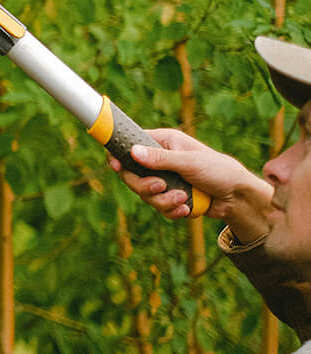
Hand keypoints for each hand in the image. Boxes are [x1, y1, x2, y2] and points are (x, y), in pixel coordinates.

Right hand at [109, 128, 272, 241]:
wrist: (238, 198)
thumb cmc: (220, 171)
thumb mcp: (190, 162)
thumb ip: (160, 159)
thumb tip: (132, 151)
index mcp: (163, 143)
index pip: (131, 144)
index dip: (119, 155)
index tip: (115, 166)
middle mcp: (160, 160)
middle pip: (132, 175)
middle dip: (145, 186)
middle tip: (161, 187)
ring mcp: (164, 180)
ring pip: (145, 195)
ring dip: (163, 201)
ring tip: (183, 199)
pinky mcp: (170, 197)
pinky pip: (159, 207)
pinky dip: (172, 210)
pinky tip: (187, 207)